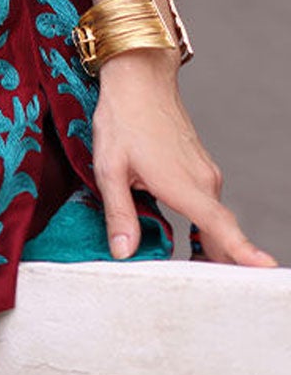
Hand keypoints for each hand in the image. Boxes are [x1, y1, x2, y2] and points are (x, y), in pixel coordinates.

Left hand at [91, 48, 278, 266]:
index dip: (241, 250)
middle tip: (213, 296)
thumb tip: (123, 251)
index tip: (265, 268)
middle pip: (220, 231)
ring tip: (197, 272)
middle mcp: (204, 180)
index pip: (220, 225)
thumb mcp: (109, 167)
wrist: (138, 78)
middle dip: (221, 263)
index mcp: (184, 183)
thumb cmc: (123, 118)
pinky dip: (204, 224)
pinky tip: (190, 238)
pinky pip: (206, 203)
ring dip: (209, 244)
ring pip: (213, 217)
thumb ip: (119, 212)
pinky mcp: (200, 167)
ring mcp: (205, 172)